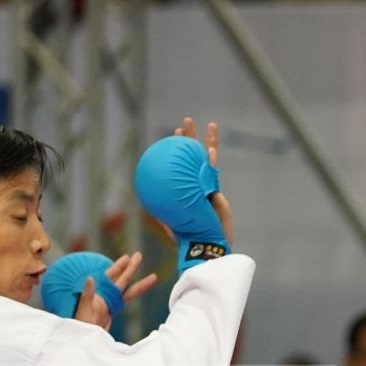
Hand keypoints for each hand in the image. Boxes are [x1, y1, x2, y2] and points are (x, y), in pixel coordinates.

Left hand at [73, 251, 159, 328]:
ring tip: (153, 277)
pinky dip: (134, 293)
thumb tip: (90, 277)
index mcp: (100, 294)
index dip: (119, 267)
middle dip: (131, 268)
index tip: (127, 257)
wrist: (83, 339)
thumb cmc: (80, 324)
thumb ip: (87, 294)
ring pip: (128, 291)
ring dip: (140, 283)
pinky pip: (126, 301)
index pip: (112, 277)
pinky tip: (139, 288)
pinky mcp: (113, 312)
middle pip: (122, 280)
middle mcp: (107, 297)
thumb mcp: (83, 308)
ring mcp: (111, 304)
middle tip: (139, 255)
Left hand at [172, 116, 233, 246]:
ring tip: (210, 124)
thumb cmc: (189, 236)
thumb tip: (148, 205)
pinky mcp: (217, 192)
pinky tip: (210, 149)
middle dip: (191, 138)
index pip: (183, 164)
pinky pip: (213, 173)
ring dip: (208, 140)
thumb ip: (162, 213)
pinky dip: (212, 160)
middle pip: (195, 156)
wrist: (206, 244)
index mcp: (190, 187)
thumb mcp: (171, 221)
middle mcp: (200, 184)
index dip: (178, 150)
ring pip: (208, 159)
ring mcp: (210, 186)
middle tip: (186, 122)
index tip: (173, 135)